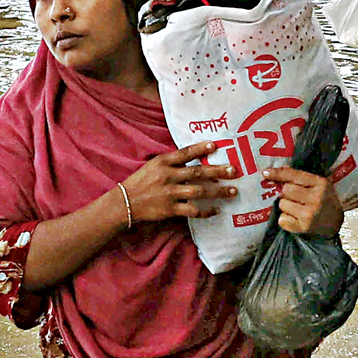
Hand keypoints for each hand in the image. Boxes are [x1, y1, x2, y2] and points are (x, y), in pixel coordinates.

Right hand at [121, 142, 238, 223]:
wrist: (124, 203)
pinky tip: (216, 210)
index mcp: (163, 162)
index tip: (216, 145)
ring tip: (232, 191)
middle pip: (197, 172)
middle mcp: (168, 176)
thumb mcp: (152, 165)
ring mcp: (170, 193)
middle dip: (217, 171)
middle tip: (233, 170)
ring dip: (218, 191)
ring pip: (199, 191)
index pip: (185, 153)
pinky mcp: (170, 209)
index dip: (201, 148)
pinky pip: (193, 210)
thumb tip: (193, 159)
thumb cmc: (140, 182)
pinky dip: (206, 211)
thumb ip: (171, 162)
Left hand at [265, 166, 342, 235]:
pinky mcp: (303, 227)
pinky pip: (282, 219)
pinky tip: (295, 218)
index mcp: (321, 183)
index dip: (278, 173)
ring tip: (297, 209)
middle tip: (294, 197)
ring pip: (282, 204)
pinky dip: (285, 219)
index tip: (265, 173)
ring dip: (285, 206)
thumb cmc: (324, 200)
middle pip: (286, 190)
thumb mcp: (319, 185)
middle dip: (285, 193)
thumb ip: (301, 178)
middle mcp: (316, 198)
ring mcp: (309, 214)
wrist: (335, 223)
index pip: (294, 175)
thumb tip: (275, 173)